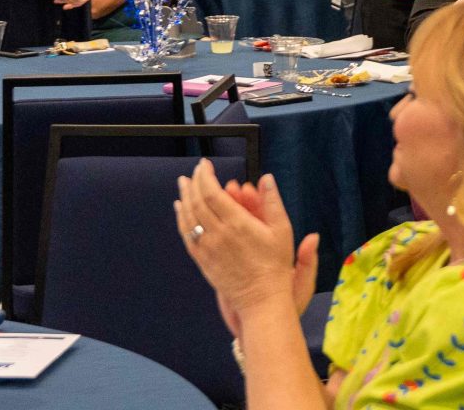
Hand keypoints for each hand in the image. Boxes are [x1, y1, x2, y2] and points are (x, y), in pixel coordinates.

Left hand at [175, 161, 303, 318]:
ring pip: (189, 218)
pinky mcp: (203, 261)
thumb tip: (267, 178)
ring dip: (184, 197)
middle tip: (195, 171)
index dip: (205, 176)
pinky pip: (187, 236)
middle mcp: (218, 235)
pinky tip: (180, 208)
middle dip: (194, 183)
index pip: (212, 193)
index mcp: (237, 224)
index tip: (205, 165)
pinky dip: (181, 219)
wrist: (261, 299)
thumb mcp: (283, 230)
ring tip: (183, 183)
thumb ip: (273, 201)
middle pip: (197, 202)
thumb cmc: (275, 265)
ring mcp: (208, 249)